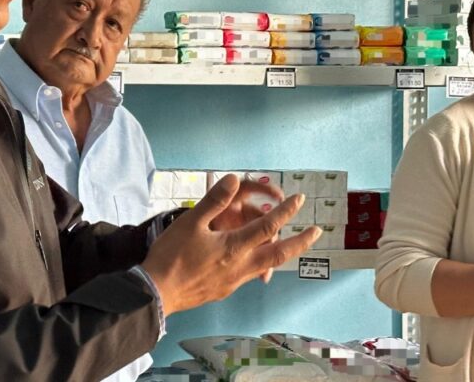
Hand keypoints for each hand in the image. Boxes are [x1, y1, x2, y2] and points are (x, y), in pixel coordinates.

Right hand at [141, 174, 320, 314]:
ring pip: (266, 266)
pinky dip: (261, 265)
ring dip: (282, 253)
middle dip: (300, 242)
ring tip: (290, 245)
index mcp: (234, 247)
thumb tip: (234, 180)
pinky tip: (253, 261)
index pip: (267, 226)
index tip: (299, 200)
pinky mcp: (224, 290)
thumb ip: (214, 200)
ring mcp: (234, 281)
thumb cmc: (172, 256)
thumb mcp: (190, 222)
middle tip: (316, 232)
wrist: (156, 292)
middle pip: (279, 254)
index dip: (285, 211)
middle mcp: (240, 266)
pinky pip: (250, 275)